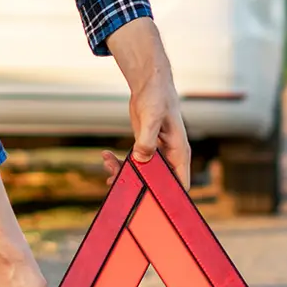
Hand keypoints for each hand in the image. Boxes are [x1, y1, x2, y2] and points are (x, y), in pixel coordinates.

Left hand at [104, 17, 190, 185]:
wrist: (150, 83)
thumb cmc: (158, 96)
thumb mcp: (152, 117)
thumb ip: (147, 140)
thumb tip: (141, 159)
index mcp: (179, 153)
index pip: (181, 184)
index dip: (169, 198)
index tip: (150, 204)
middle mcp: (170, 156)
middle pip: (158, 183)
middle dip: (138, 186)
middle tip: (115, 179)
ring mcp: (157, 154)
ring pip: (143, 175)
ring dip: (124, 174)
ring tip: (107, 165)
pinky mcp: (144, 148)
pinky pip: (134, 164)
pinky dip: (120, 164)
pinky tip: (106, 157)